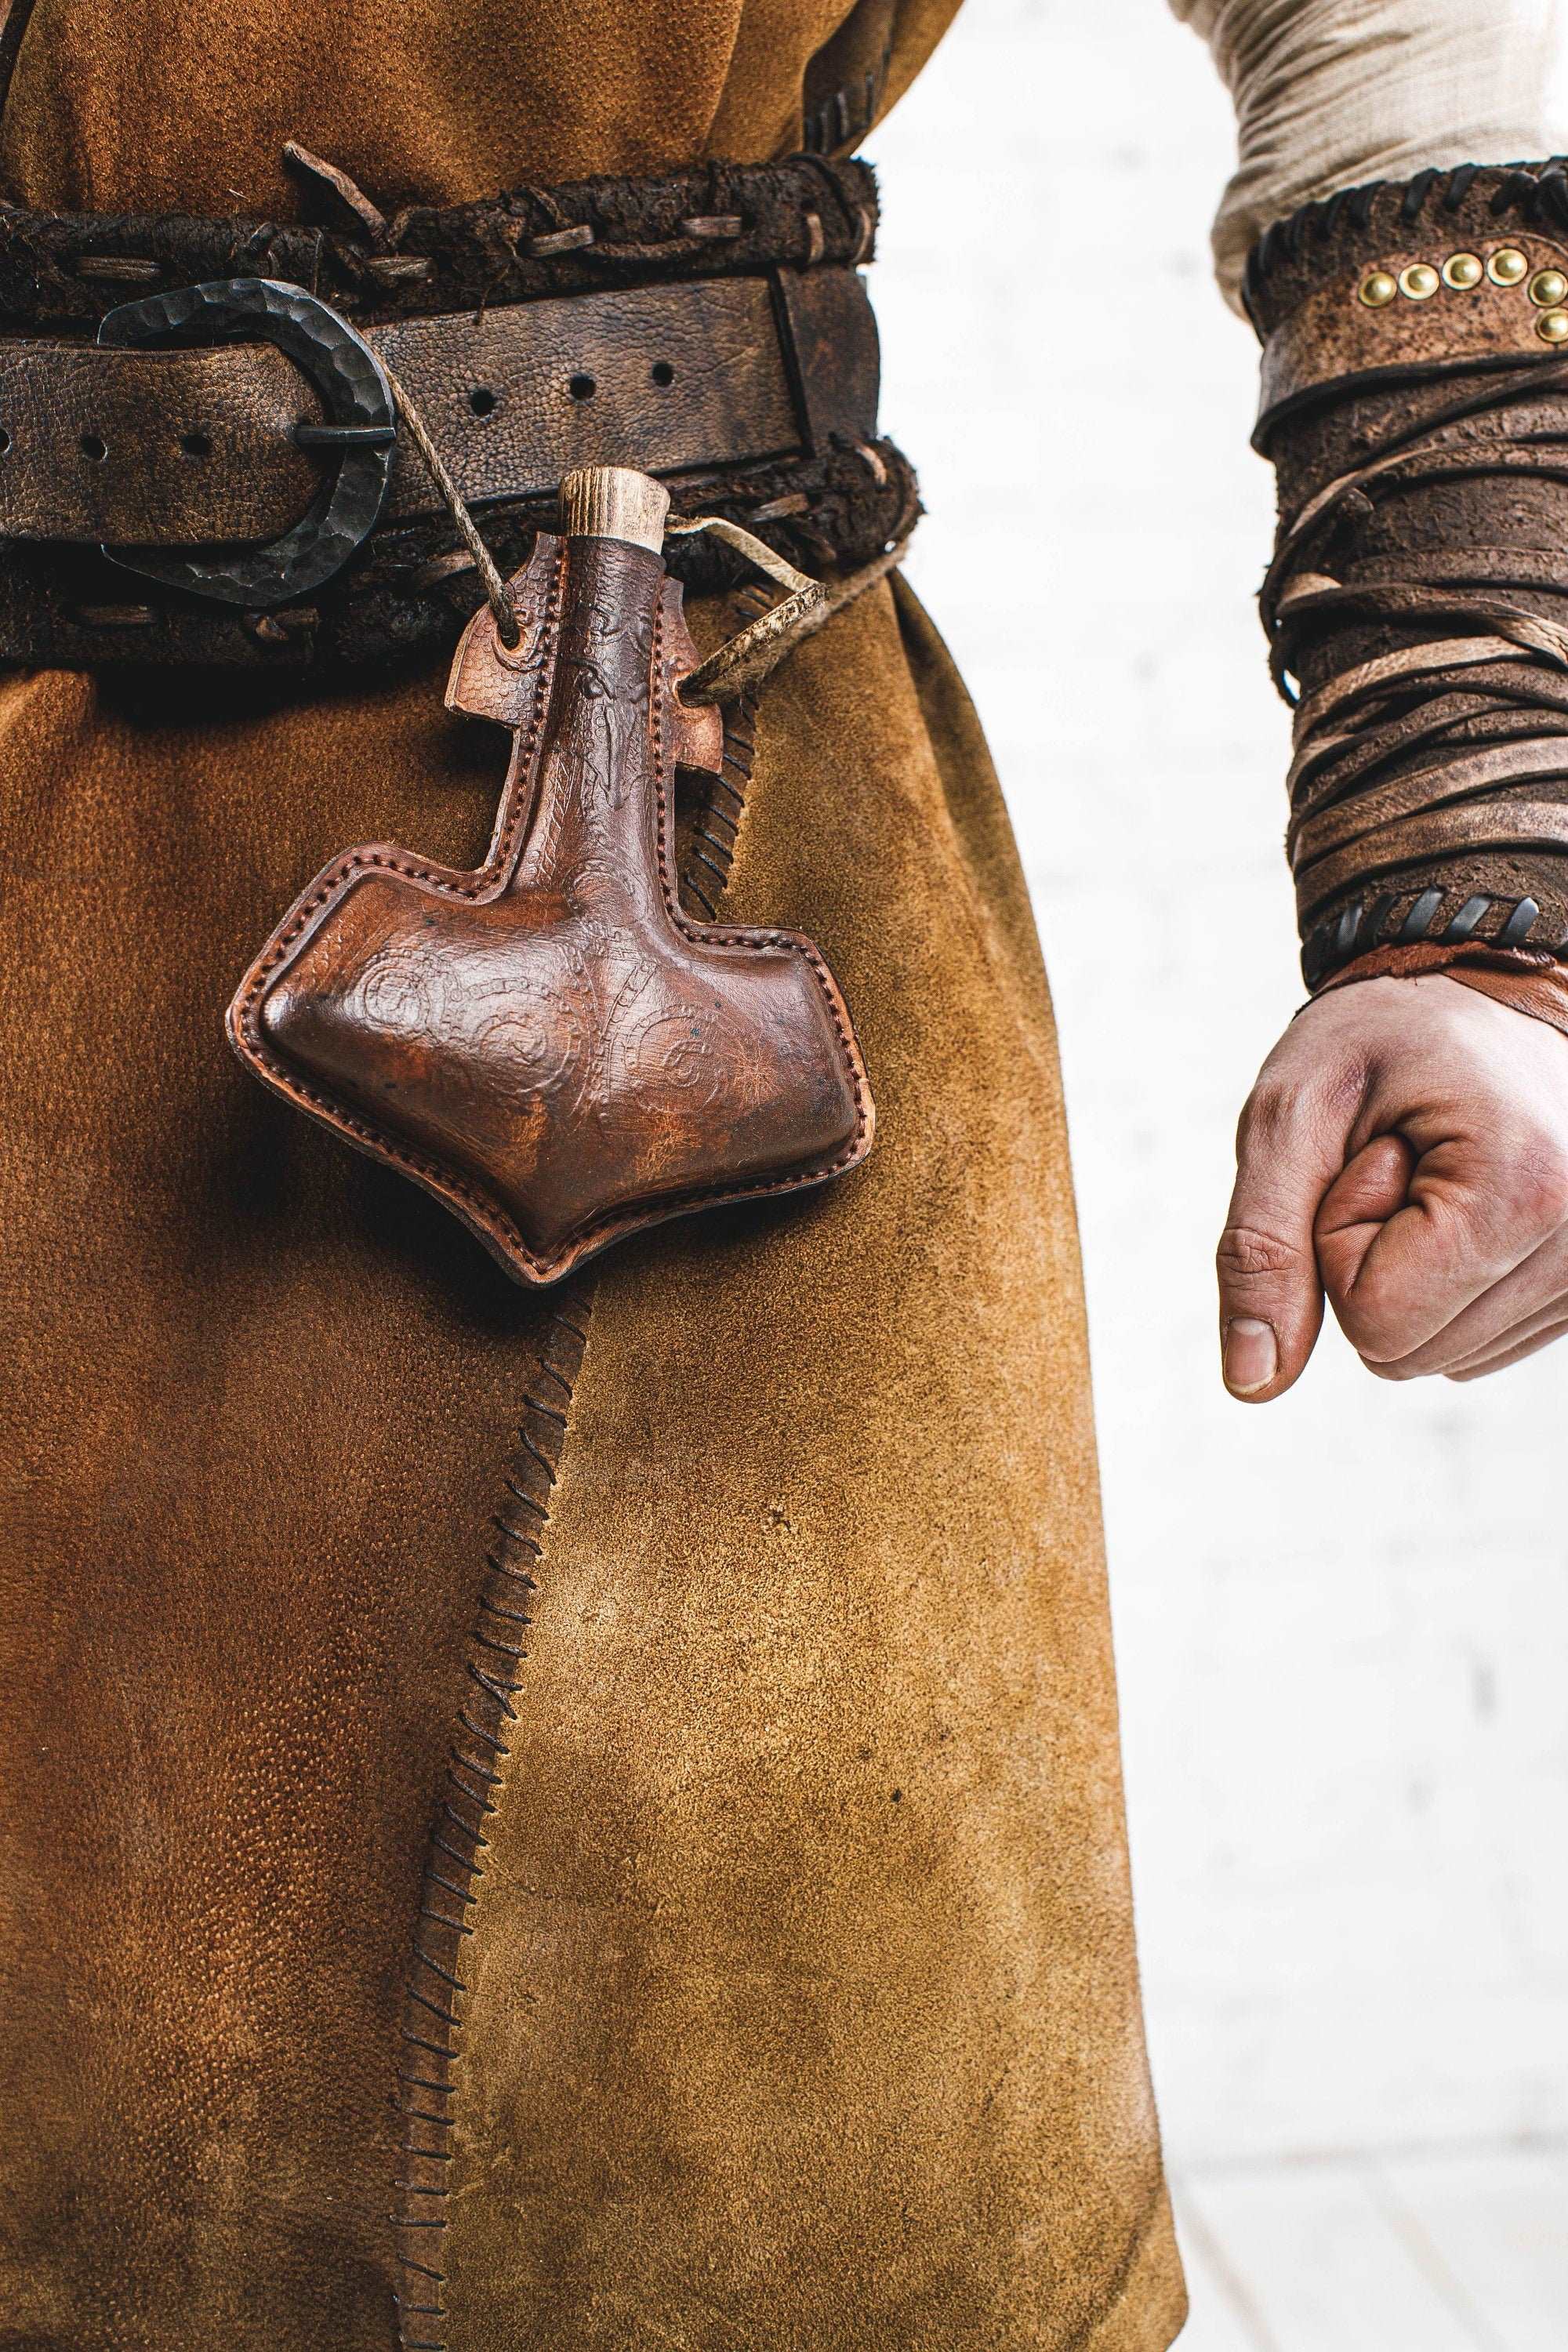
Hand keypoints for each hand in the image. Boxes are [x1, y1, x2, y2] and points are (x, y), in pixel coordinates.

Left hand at [1217, 974, 1567, 1395]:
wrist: (1480, 985)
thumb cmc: (1381, 1035)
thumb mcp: (1290, 1114)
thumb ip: (1261, 1250)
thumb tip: (1252, 1381)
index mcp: (1525, 1190)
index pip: (1375, 1324)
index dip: (1337, 1243)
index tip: (1372, 1154)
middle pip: (1407, 1355)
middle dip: (1371, 1262)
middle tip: (1400, 1159)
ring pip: (1442, 1358)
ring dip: (1410, 1275)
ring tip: (1436, 1172)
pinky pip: (1476, 1346)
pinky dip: (1448, 1286)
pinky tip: (1465, 1204)